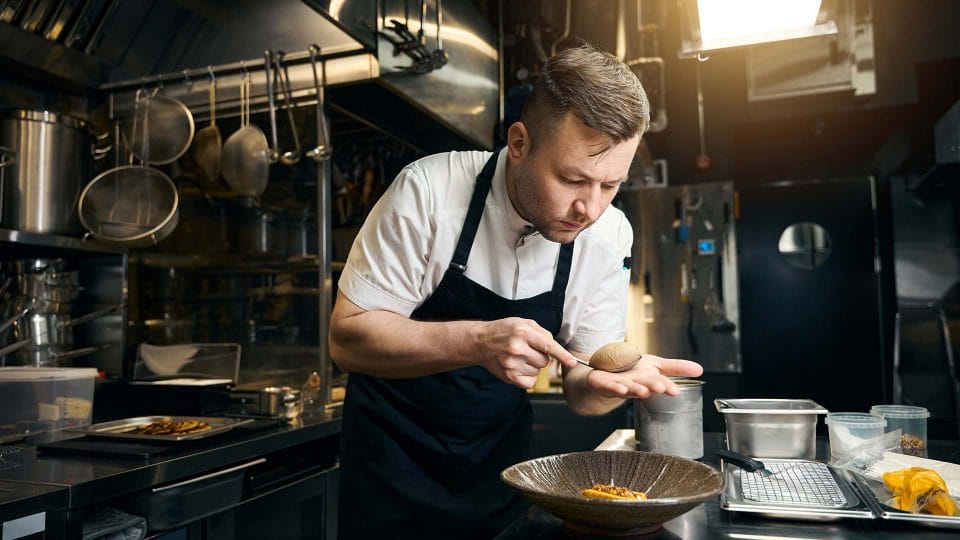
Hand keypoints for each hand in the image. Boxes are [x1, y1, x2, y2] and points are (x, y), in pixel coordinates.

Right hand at [475, 317, 579, 388]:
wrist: (481, 342)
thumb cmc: (505, 330)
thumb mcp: (523, 323)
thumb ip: (542, 333)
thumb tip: (555, 349)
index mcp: (523, 333)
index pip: (548, 346)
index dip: (563, 355)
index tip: (572, 363)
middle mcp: (517, 349)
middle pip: (545, 361)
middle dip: (541, 356)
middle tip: (528, 349)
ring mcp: (512, 364)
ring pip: (538, 371)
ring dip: (533, 365)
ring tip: (520, 357)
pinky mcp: (508, 376)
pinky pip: (530, 382)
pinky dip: (528, 376)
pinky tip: (519, 367)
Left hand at [584, 354, 702, 399]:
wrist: (606, 377)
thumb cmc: (632, 373)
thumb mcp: (656, 365)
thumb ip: (676, 367)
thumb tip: (700, 369)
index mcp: (649, 379)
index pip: (660, 383)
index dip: (667, 386)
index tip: (675, 391)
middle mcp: (636, 385)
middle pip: (646, 385)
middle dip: (653, 387)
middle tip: (661, 388)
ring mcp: (620, 385)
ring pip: (629, 388)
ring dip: (636, 390)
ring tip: (643, 391)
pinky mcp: (605, 384)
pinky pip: (610, 386)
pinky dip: (614, 387)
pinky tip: (619, 388)